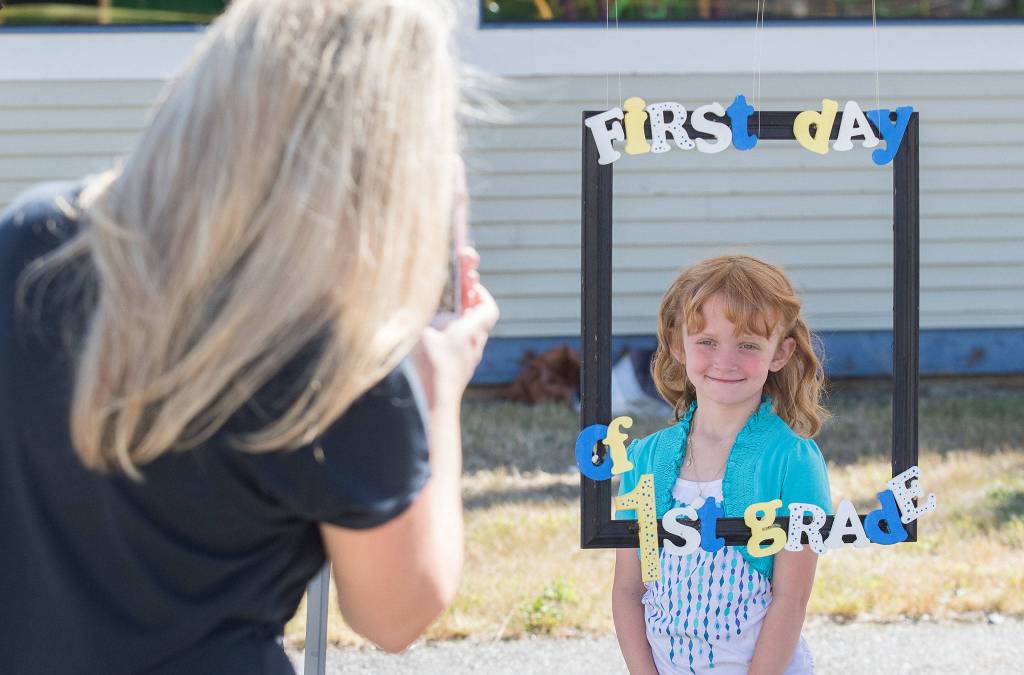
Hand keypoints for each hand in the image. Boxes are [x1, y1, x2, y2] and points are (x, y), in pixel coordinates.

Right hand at [411, 275, 498, 410]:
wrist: (433, 406)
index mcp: (469, 331)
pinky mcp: (460, 374)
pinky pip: (462, 352)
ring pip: (472, 338)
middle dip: (468, 308)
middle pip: (480, 321)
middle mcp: (474, 347)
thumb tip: (410, 296)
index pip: (489, 308)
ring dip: (461, 326)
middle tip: (452, 299)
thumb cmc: (426, 367)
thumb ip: (416, 312)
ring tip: (440, 320)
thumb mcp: (417, 332)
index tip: (470, 286)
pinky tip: (434, 344)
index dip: (482, 295)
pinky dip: (454, 342)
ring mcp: (469, 362)